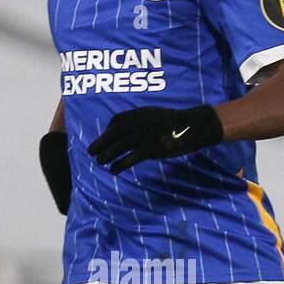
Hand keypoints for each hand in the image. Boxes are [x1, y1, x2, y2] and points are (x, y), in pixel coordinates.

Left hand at [88, 104, 223, 173]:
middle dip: (100, 142)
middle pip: (113, 133)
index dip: (108, 129)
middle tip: (90, 151)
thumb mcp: (157, 115)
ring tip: (99, 162)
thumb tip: (135, 129)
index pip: (117, 120)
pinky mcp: (150, 149)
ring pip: (119, 146)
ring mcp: (144, 136)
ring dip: (107, 154)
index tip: (106, 137)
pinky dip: (120, 165)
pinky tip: (114, 170)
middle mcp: (138, 123)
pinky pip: (131, 158)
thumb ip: (145, 121)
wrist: (193, 126)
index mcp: (140, 113)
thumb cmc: (177, 122)